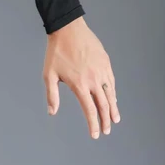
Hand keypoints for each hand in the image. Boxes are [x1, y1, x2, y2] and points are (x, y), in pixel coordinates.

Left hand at [43, 17, 119, 138]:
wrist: (68, 29)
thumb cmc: (56, 53)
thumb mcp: (49, 75)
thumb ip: (52, 95)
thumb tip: (52, 113)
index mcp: (80, 85)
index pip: (90, 110)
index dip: (94, 124)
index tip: (96, 135)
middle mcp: (94, 79)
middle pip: (103, 105)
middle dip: (105, 120)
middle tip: (106, 131)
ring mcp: (102, 70)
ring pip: (111, 94)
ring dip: (113, 108)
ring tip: (115, 119)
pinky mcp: (105, 62)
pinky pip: (112, 81)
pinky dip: (113, 92)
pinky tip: (113, 99)